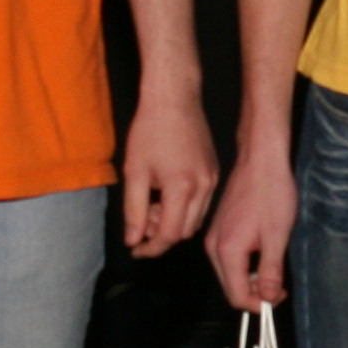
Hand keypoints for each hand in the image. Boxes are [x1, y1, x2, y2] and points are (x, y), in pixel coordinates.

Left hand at [119, 90, 216, 258]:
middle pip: (184, 231)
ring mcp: (213, 180)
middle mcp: (204, 188)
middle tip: (140, 219)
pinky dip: (184, 208)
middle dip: (161, 234)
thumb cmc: (150, 130)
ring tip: (151, 203)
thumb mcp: (134, 171)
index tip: (135, 248)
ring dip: (173, 222)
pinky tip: (166, 192)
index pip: (169, 235)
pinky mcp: (215, 172)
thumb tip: (133, 240)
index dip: (150, 247)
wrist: (174, 98)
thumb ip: (133, 210)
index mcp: (182, 188)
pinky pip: (201, 203)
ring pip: (194, 219)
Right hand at [204, 145, 295, 309]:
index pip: (237, 296)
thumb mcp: (277, 236)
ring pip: (229, 274)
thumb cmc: (271, 193)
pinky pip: (228, 259)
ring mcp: (214, 237)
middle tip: (280, 287)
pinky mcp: (219, 230)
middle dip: (254, 294)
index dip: (259, 305)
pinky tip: (263, 254)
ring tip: (274, 270)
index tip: (278, 298)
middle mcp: (214, 246)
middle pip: (230, 287)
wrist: (261, 160)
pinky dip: (245, 265)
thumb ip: (271, 271)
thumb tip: (269, 298)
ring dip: (250, 280)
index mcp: (227, 250)